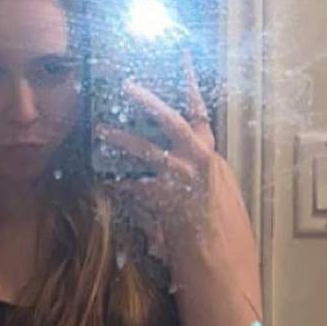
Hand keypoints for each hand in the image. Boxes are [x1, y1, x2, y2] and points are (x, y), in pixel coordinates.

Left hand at [96, 52, 230, 260]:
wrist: (224, 266)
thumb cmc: (225, 239)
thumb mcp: (219, 203)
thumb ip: (198, 183)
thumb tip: (178, 175)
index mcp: (214, 161)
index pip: (201, 116)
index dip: (190, 86)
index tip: (181, 59)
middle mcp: (202, 165)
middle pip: (174, 122)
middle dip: (150, 101)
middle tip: (127, 84)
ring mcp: (184, 181)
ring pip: (148, 150)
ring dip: (122, 139)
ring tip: (101, 128)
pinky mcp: (166, 201)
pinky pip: (134, 186)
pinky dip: (118, 183)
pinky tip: (103, 180)